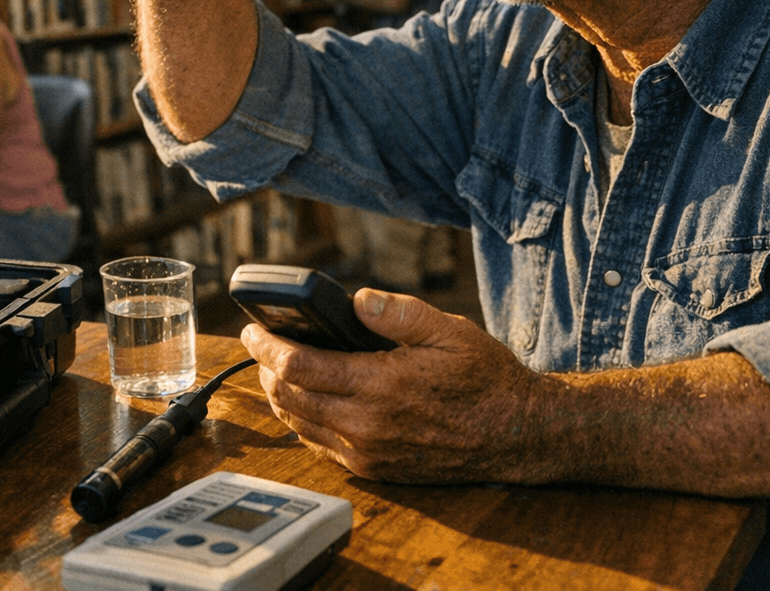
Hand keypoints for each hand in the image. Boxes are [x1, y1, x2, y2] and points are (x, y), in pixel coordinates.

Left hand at [239, 288, 546, 483]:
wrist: (517, 435)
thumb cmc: (485, 379)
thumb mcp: (447, 330)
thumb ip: (396, 313)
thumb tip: (355, 299)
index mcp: (379, 387)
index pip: (298, 367)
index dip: (266, 347)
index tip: (251, 329)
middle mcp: (366, 425)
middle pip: (289, 397)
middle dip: (265, 369)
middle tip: (260, 345)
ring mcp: (368, 453)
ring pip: (299, 425)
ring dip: (279, 397)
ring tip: (274, 369)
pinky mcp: (375, 470)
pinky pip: (321, 446)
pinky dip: (302, 422)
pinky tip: (304, 401)